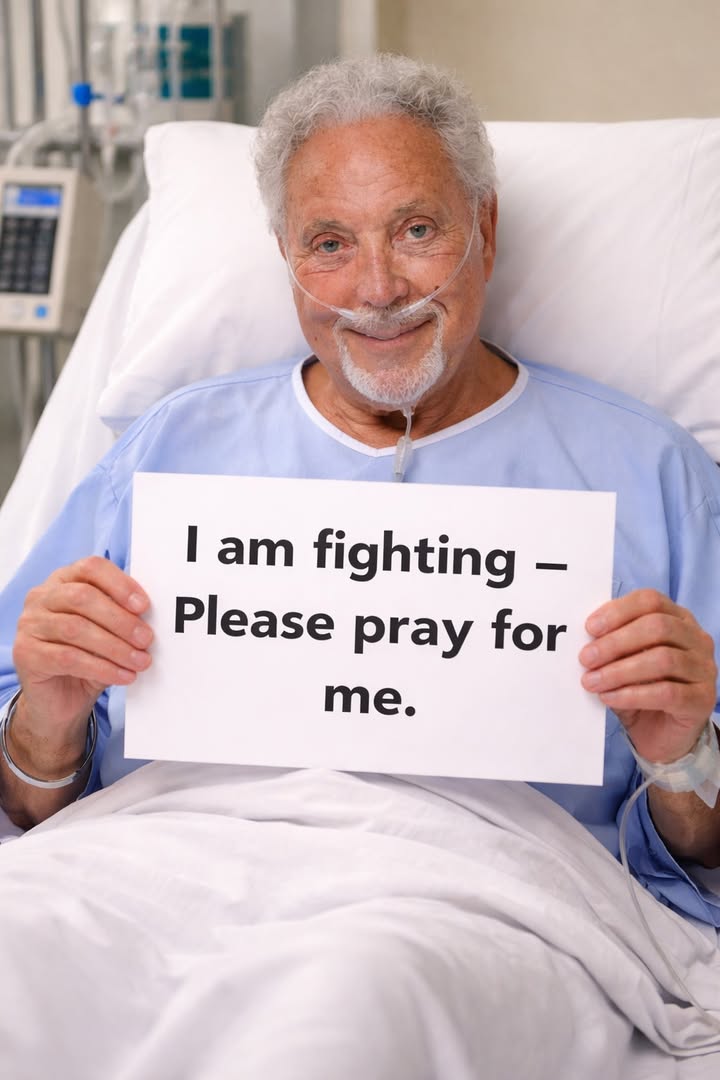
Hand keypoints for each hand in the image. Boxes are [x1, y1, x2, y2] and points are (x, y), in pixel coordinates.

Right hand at [12, 557, 152, 758]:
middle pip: (83, 597)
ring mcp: (29, 624)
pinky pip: (68, 657)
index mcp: (64, 580)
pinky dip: (101, 667)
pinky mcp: (25, 654)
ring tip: (140, 661)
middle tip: (146, 639)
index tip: (144, 606)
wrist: (60, 699)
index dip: (120, 584)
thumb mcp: (108, 631)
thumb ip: (122, 616)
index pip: (91, 568)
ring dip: (115, 647)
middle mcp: (41, 597)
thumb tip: (151, 615)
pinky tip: (123, 676)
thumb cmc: (88, 657)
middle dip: (120, 619)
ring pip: (76, 628)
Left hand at [579, 589, 716, 763]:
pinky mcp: (703, 699)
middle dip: (616, 642)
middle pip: (658, 627)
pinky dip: (632, 694)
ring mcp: (704, 669)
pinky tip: (610, 698)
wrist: (662, 734)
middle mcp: (697, 639)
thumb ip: (610, 646)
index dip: (618, 611)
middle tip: (586, 658)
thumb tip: (584, 640)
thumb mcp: (622, 662)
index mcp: (678, 619)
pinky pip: (667, 693)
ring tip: (592, 681)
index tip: (590, 628)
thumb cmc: (641, 689)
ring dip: (619, 671)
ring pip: (663, 660)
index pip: (651, 601)